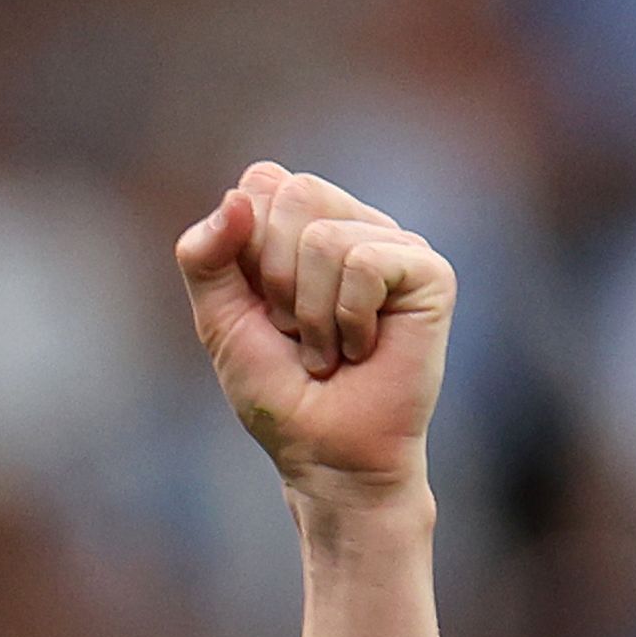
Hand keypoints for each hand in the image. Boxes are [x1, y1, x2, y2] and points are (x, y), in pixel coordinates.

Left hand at [176, 163, 452, 504]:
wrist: (325, 454)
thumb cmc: (279, 392)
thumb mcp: (219, 320)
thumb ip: (205, 256)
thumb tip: (238, 195)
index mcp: (305, 226)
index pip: (261, 182)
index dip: (245, 250)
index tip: (262, 307)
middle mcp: (355, 225)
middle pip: (293, 194)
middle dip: (275, 279)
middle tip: (295, 331)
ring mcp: (397, 245)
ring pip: (324, 236)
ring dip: (310, 314)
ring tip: (328, 350)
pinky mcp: (430, 273)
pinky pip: (365, 263)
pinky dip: (347, 319)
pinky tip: (362, 349)